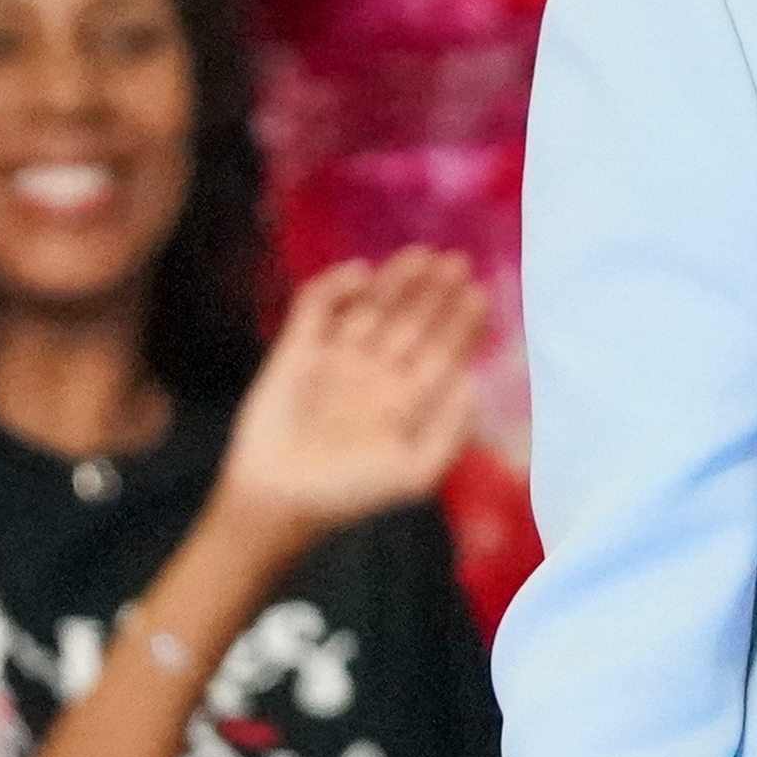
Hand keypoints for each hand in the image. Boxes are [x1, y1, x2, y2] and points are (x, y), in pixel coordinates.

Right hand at [216, 252, 485, 549]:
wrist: (279, 500)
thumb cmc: (350, 492)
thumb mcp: (414, 473)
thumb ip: (450, 431)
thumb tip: (474, 383)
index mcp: (410, 396)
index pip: (443, 349)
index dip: (461, 322)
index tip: (478, 294)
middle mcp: (378, 370)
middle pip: (412, 320)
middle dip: (434, 292)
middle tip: (457, 261)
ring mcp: (338, 356)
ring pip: (371, 306)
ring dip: (395, 281)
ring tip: (421, 256)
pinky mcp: (297, 348)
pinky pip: (315, 308)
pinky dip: (334, 288)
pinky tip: (360, 273)